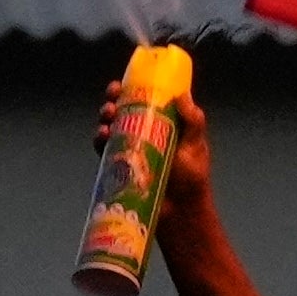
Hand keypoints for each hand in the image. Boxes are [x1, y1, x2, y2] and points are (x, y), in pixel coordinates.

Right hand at [103, 75, 212, 225]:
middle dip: (113, 101)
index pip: (145, 99)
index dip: (132, 88)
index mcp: (162, 123)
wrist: (179, 212)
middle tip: (112, 100)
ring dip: (105, 119)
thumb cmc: (191, 178)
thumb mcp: (196, 146)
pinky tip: (102, 137)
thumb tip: (183, 94)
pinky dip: (100, 140)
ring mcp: (130, 149)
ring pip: (111, 127)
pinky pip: (104, 149)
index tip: (125, 83)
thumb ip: (193, 121)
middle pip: (122, 110)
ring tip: (107, 119)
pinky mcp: (119, 166)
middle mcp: (143, 133)